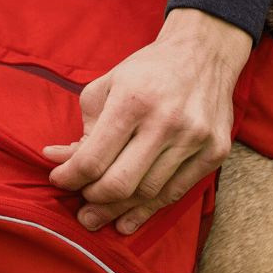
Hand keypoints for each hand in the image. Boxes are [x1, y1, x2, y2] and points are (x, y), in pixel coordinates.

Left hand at [43, 8, 251, 234]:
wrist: (204, 53)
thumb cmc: (147, 71)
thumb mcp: (106, 86)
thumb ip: (83, 126)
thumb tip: (57, 160)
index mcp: (132, 101)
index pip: (93, 158)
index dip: (69, 177)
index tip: (59, 180)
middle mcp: (166, 121)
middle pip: (120, 183)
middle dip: (93, 200)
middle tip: (81, 206)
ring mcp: (194, 138)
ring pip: (148, 193)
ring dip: (118, 210)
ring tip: (99, 216)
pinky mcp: (215, 151)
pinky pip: (176, 192)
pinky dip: (148, 210)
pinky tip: (128, 219)